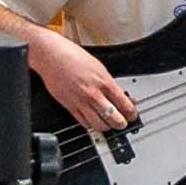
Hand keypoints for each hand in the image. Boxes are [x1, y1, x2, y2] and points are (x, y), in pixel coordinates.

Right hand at [20, 23, 141, 136]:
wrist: (52, 56)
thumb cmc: (74, 57)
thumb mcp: (99, 67)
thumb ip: (110, 84)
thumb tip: (121, 96)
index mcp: (105, 83)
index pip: (125, 105)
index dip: (132, 114)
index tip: (133, 116)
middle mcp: (94, 94)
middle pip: (114, 119)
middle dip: (121, 124)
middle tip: (123, 123)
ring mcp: (82, 102)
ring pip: (100, 125)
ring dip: (107, 127)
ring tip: (109, 125)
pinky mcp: (70, 107)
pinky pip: (84, 123)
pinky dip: (91, 125)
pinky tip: (93, 122)